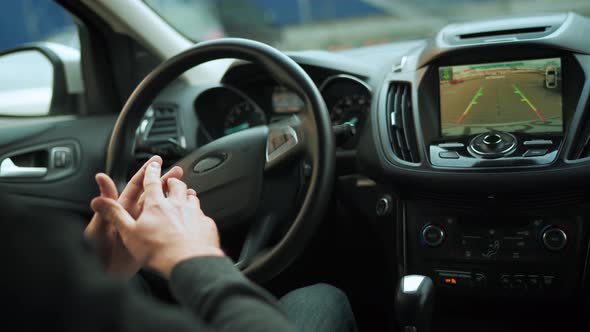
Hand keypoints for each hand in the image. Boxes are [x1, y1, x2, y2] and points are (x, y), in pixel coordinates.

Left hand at [85, 156, 182, 276]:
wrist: (103, 278)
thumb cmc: (95, 253)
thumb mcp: (98, 227)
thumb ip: (106, 204)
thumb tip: (101, 177)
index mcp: (121, 209)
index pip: (136, 186)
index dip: (146, 172)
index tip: (156, 161)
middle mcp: (134, 217)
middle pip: (152, 194)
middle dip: (165, 181)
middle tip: (178, 170)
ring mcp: (144, 229)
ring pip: (161, 209)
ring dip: (172, 198)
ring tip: (186, 189)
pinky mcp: (150, 242)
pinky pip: (164, 227)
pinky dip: (176, 219)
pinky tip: (186, 214)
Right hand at [91, 161, 223, 276]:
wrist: (188, 261)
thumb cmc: (157, 250)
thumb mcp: (129, 233)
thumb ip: (115, 215)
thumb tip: (98, 201)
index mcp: (156, 205)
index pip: (152, 182)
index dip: (151, 172)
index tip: (153, 164)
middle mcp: (176, 204)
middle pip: (176, 186)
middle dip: (172, 180)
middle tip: (172, 178)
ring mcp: (194, 213)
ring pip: (192, 197)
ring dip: (188, 194)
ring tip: (187, 194)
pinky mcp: (206, 224)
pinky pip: (203, 214)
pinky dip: (199, 214)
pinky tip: (198, 219)